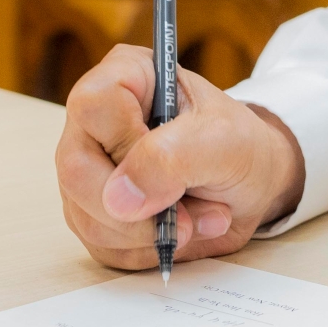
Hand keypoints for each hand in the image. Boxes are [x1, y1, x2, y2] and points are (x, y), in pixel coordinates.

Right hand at [55, 44, 305, 271]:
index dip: (127, 144)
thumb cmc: (240, 146)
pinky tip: (177, 233)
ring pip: (87, 217)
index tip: (172, 169)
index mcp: (125, 76)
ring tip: (197, 218)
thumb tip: (119, 197)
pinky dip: (146, 250)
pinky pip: (101, 246)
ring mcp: (89, 169)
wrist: (250, 185)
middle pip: (77, 171)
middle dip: (140, 210)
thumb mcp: (224, 141)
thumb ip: (173, 157)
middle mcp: (94, 122)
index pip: (93, 105)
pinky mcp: (93, 213)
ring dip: (151, 233)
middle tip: (189, 216)